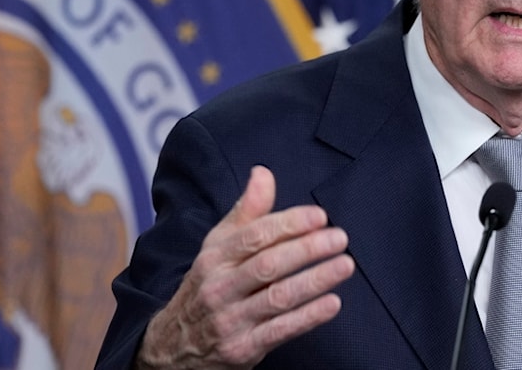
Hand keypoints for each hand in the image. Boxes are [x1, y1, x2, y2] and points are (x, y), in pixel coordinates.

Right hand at [137, 165, 354, 368]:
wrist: (176, 345)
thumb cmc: (208, 286)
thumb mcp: (217, 247)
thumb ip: (247, 212)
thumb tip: (263, 173)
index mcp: (214, 257)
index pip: (254, 235)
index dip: (289, 224)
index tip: (319, 216)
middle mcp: (220, 287)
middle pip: (268, 264)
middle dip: (307, 249)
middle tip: (339, 238)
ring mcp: (230, 320)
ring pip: (278, 297)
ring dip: (315, 280)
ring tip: (345, 265)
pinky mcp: (243, 349)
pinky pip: (280, 331)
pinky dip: (308, 317)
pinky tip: (332, 303)